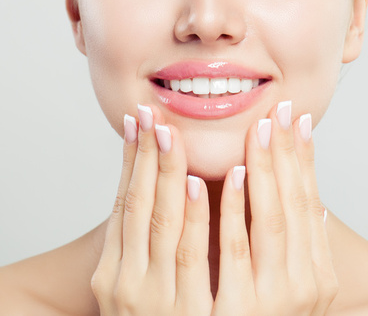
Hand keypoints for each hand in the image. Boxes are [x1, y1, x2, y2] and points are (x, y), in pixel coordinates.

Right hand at [91, 104, 213, 314]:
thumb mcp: (148, 281)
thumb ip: (159, 243)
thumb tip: (173, 189)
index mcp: (115, 272)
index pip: (124, 205)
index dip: (130, 162)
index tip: (138, 123)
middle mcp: (128, 284)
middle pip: (140, 208)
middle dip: (149, 160)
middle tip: (155, 115)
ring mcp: (157, 299)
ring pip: (165, 225)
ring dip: (172, 176)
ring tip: (177, 135)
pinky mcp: (189, 313)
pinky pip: (196, 257)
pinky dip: (202, 217)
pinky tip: (208, 183)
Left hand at [212, 101, 337, 314]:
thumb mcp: (295, 290)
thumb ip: (300, 249)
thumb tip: (313, 203)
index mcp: (318, 277)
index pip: (311, 205)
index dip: (305, 161)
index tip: (298, 123)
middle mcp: (305, 287)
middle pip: (294, 205)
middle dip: (285, 155)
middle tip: (277, 112)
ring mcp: (272, 302)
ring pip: (269, 221)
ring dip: (260, 170)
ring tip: (255, 130)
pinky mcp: (237, 314)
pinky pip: (234, 251)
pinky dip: (231, 210)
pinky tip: (226, 176)